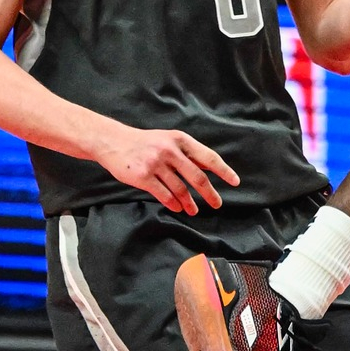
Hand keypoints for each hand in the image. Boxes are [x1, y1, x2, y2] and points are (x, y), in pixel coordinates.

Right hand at [93, 121, 239, 214]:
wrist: (114, 142)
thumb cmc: (145, 142)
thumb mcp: (169, 140)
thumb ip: (188, 153)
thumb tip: (210, 167)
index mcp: (181, 140)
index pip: (208, 157)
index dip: (224, 171)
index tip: (235, 182)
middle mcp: (171, 151)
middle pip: (197, 176)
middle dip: (210, 193)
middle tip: (217, 204)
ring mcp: (157, 164)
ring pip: (180, 189)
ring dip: (190, 203)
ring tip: (194, 210)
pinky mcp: (143, 177)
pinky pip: (164, 194)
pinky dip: (173, 204)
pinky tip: (178, 208)